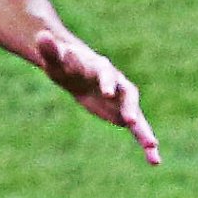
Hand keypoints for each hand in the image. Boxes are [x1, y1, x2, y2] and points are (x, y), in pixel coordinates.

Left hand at [34, 24, 160, 165]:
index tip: (107, 93)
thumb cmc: (64, 62)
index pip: (105, 73)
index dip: (106, 82)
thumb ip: (50, 49)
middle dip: (130, 107)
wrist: (76, 70)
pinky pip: (138, 130)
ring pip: (137, 114)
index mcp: (100, 67)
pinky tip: (154, 160)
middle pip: (128, 94)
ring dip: (144, 130)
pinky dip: (146, 144)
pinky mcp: (125, 114)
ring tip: (152, 146)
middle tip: (131, 121)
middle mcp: (117, 83)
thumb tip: (42, 36)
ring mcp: (123, 100)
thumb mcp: (54, 57)